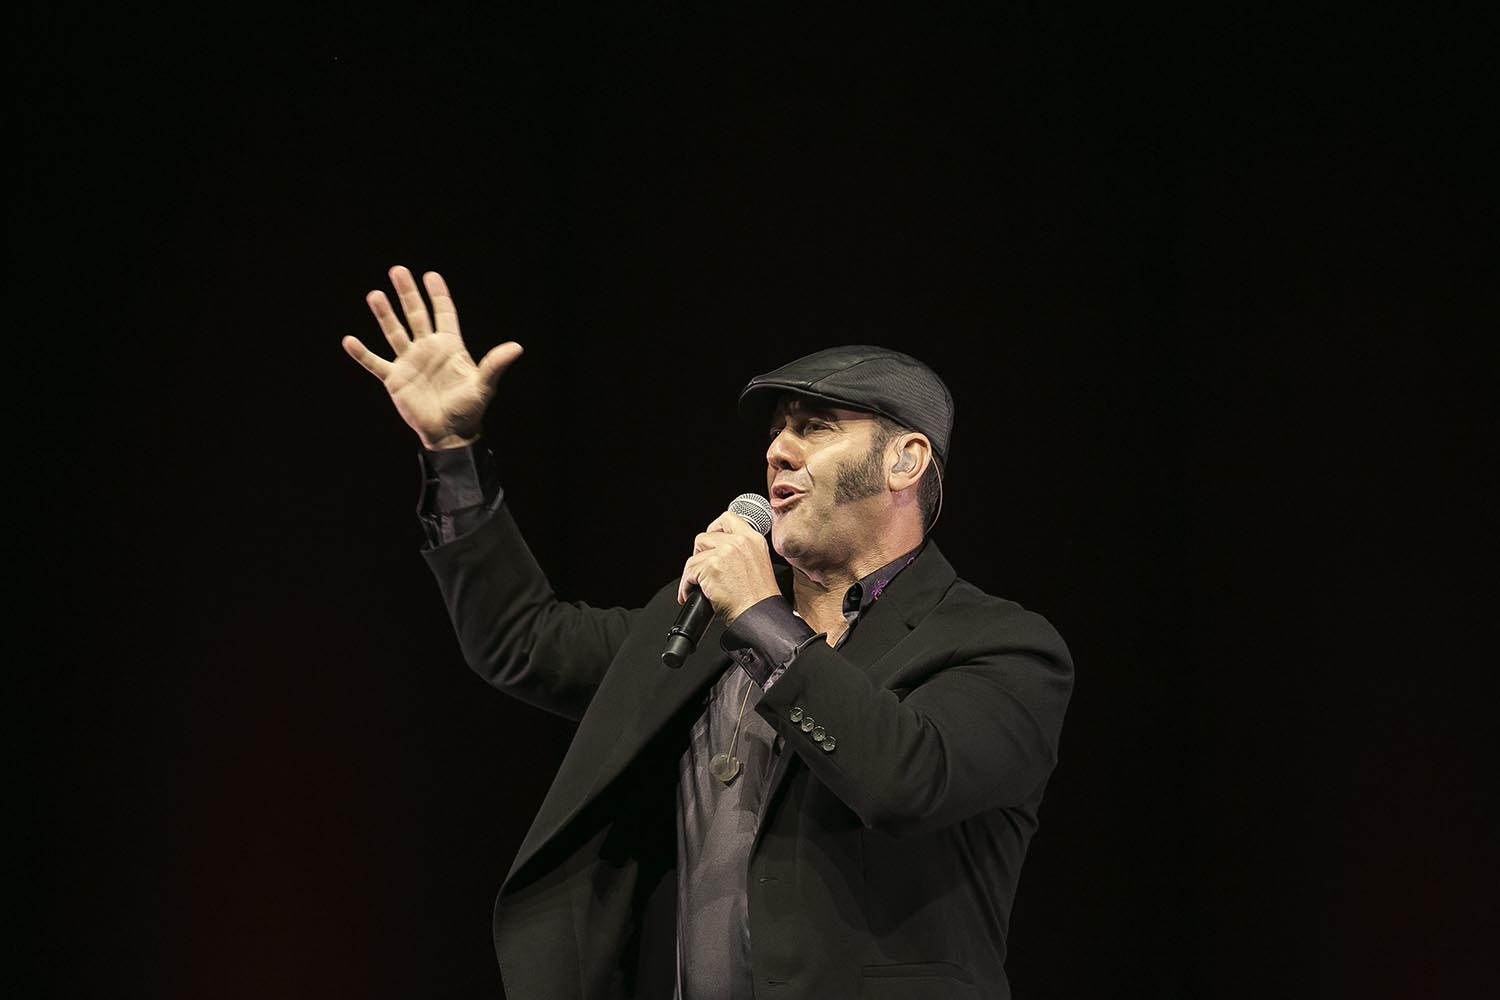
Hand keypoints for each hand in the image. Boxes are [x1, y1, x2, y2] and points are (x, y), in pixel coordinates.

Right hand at [342, 266, 523, 449]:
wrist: (450, 434)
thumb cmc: (470, 410)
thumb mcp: (484, 385)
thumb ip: (495, 364)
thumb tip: (516, 347)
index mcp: (449, 347)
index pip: (443, 313)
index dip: (438, 294)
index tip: (431, 275)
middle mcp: (428, 349)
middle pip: (416, 314)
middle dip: (407, 293)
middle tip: (398, 270)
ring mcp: (409, 362)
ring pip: (394, 332)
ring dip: (384, 314)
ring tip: (375, 295)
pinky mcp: (395, 379)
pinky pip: (375, 363)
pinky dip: (362, 353)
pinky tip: (349, 341)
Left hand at [676, 511, 780, 622]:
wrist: (758, 616)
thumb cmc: (759, 598)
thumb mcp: (758, 563)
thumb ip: (741, 551)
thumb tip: (719, 550)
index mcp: (753, 539)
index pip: (727, 518)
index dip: (714, 529)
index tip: (709, 542)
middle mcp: (740, 541)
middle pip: (704, 537)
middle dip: (699, 555)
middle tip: (702, 570)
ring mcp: (725, 552)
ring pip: (694, 557)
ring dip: (692, 573)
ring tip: (696, 586)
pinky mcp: (711, 567)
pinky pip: (689, 573)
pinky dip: (686, 586)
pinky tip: (691, 594)